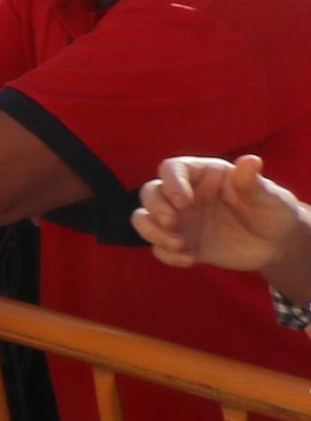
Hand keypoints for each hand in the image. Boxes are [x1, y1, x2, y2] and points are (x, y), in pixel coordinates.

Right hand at [135, 152, 310, 276]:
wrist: (276, 243)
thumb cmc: (273, 211)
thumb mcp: (267, 196)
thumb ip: (252, 182)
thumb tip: (250, 160)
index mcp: (203, 176)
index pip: (171, 169)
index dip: (171, 183)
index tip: (184, 202)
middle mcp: (184, 195)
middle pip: (150, 193)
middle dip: (155, 209)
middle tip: (172, 223)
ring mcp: (181, 220)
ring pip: (144, 220)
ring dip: (152, 233)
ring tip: (179, 244)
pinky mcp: (182, 244)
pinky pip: (159, 248)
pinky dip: (167, 255)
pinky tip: (190, 259)